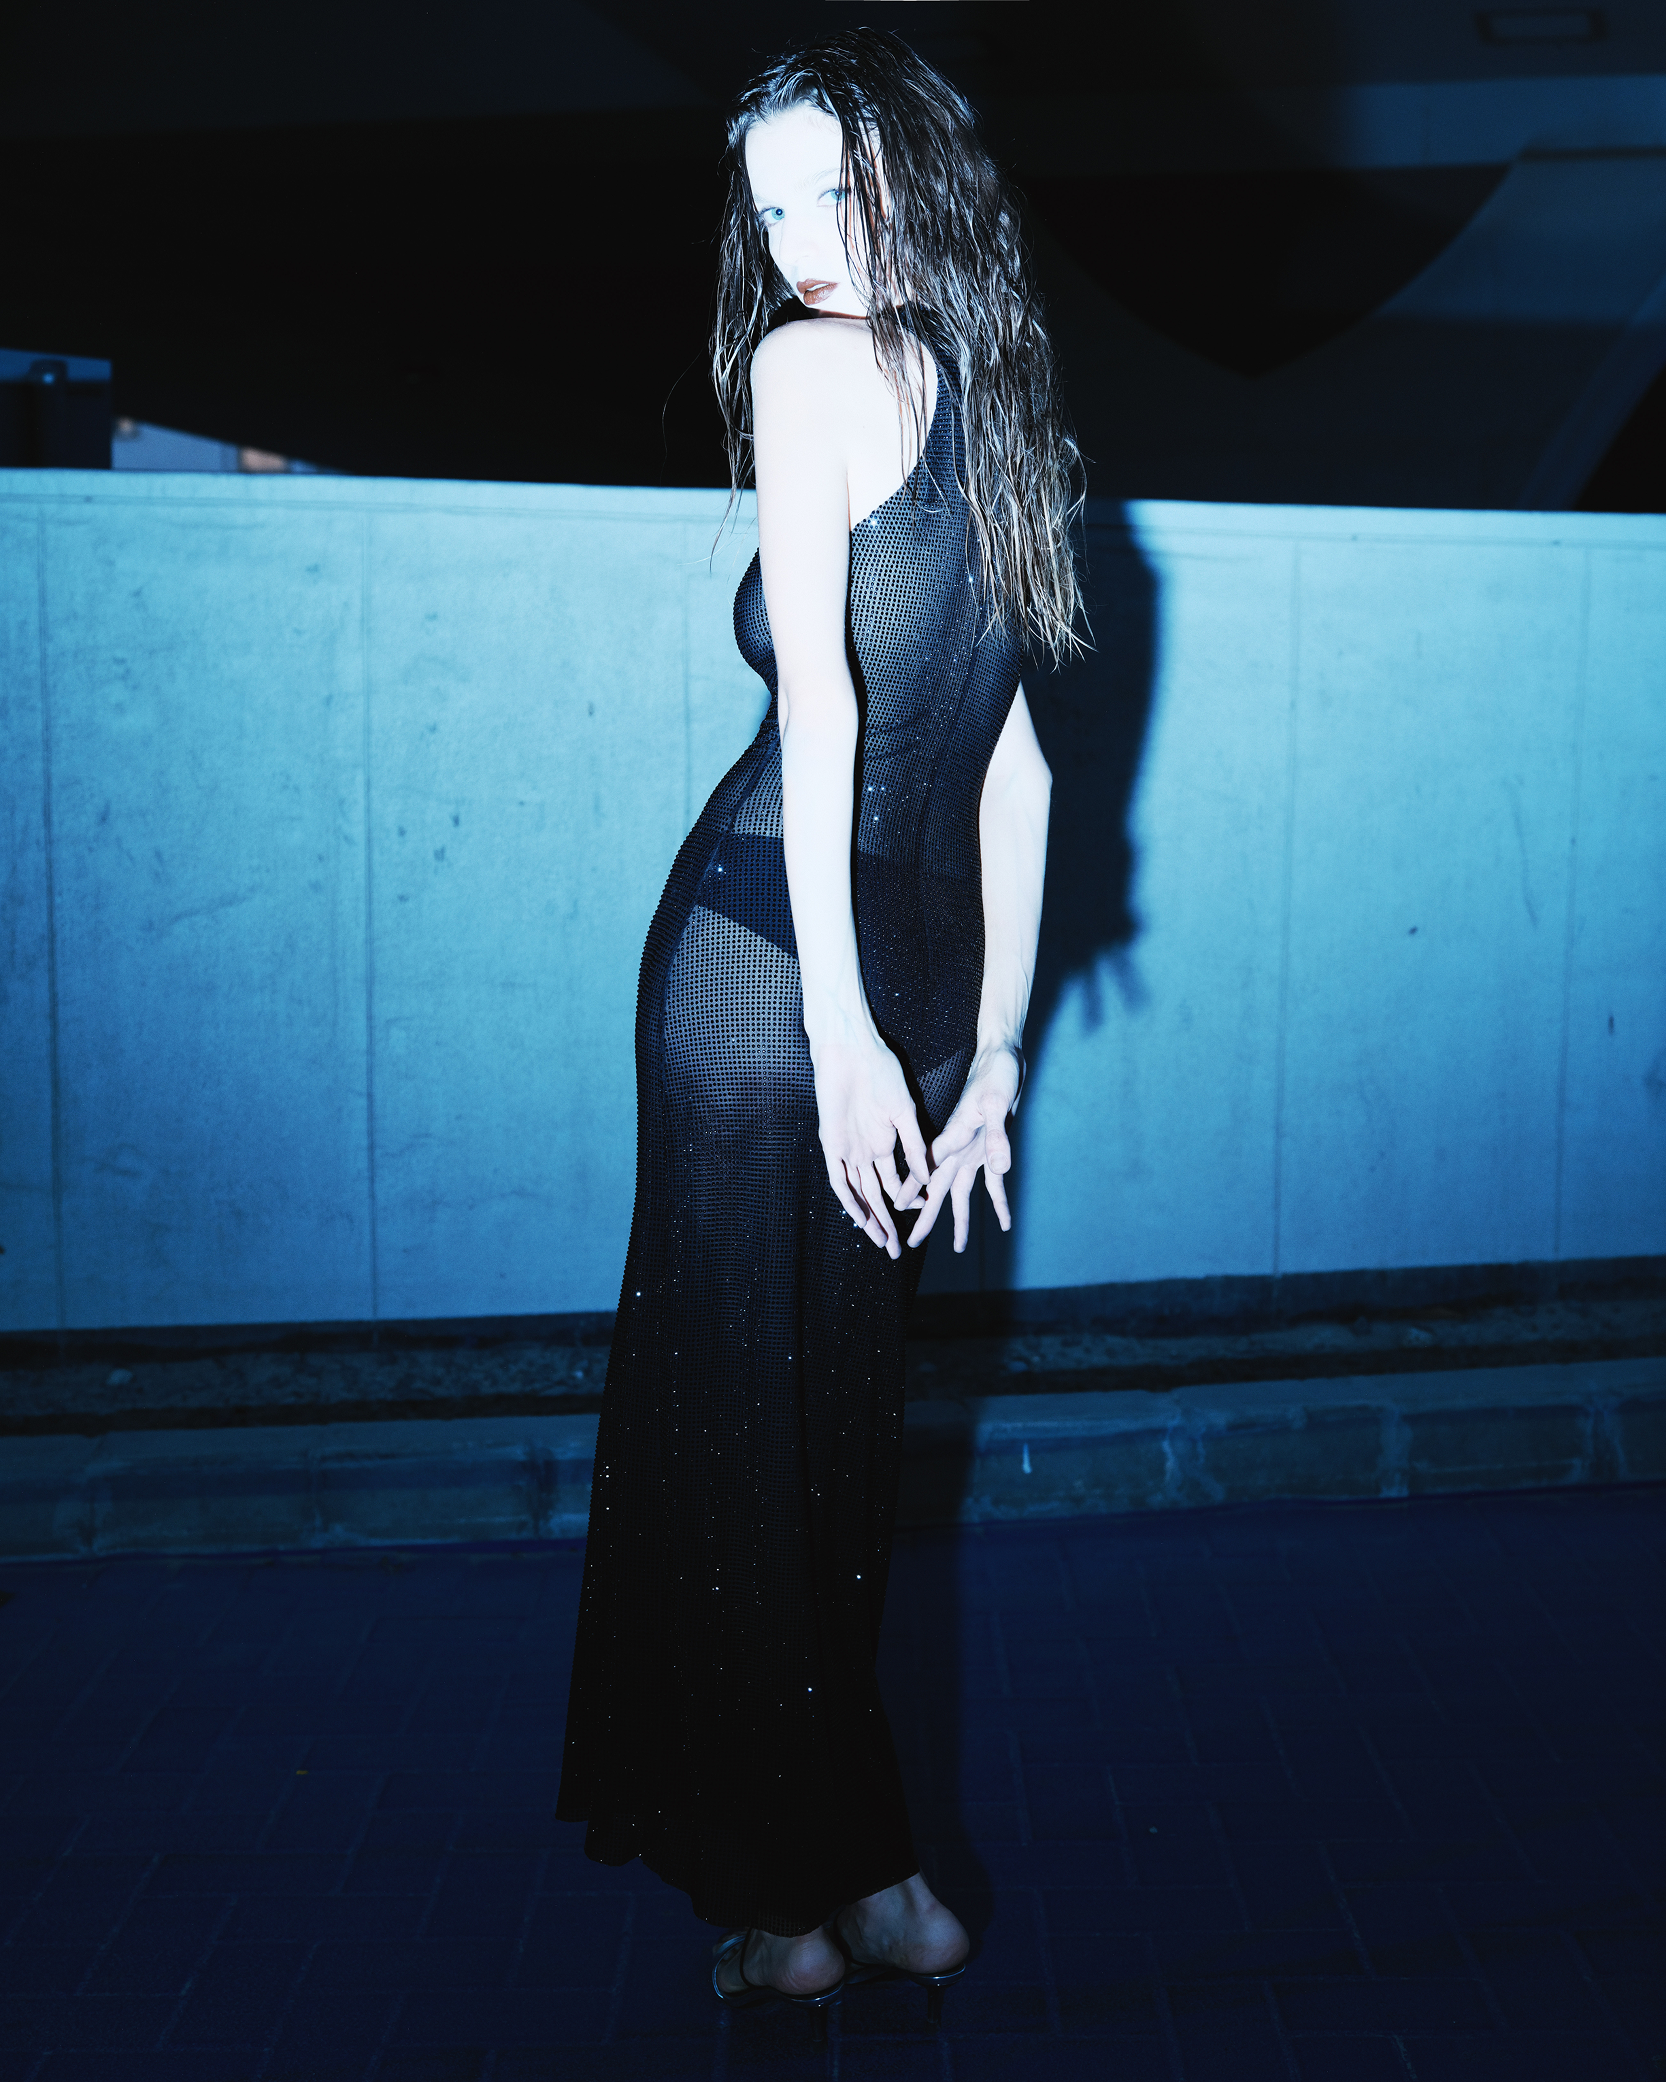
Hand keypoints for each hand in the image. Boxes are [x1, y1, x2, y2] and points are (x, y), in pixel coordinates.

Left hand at [812, 1030, 931, 1259]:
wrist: (853, 1052)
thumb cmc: (881, 1072)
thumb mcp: (904, 1112)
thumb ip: (915, 1145)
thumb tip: (928, 1177)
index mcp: (884, 1141)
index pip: (895, 1182)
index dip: (907, 1202)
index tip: (922, 1218)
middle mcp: (865, 1150)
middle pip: (875, 1196)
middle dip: (886, 1223)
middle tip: (896, 1251)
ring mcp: (848, 1149)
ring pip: (858, 1193)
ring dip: (870, 1219)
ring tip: (882, 1243)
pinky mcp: (832, 1144)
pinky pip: (839, 1179)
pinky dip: (850, 1200)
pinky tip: (861, 1219)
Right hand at [905, 1043, 1022, 1254]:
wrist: (1003, 1056)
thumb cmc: (998, 1073)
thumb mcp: (998, 1101)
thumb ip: (997, 1135)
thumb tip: (1001, 1169)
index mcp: (954, 1135)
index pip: (928, 1167)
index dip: (911, 1187)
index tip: (895, 1208)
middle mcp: (958, 1148)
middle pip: (939, 1188)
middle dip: (926, 1215)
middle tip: (912, 1242)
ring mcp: (973, 1151)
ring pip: (961, 1193)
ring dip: (959, 1219)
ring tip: (957, 1247)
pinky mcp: (990, 1150)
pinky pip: (993, 1184)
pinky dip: (998, 1203)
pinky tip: (1003, 1222)